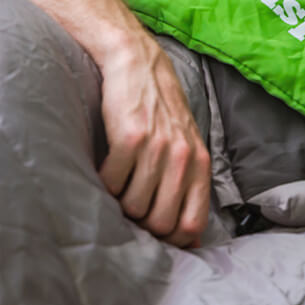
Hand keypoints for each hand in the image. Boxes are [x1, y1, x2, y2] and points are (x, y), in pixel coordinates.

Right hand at [97, 32, 210, 247]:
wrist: (138, 64)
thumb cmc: (161, 111)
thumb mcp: (187, 147)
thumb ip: (190, 187)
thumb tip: (190, 240)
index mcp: (199, 164)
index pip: (192, 224)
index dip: (172, 239)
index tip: (155, 235)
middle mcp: (182, 158)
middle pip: (160, 221)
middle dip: (142, 222)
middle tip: (131, 204)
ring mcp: (157, 148)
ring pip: (133, 205)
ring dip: (120, 201)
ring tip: (120, 183)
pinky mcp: (130, 137)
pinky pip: (112, 182)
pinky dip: (105, 181)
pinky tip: (108, 165)